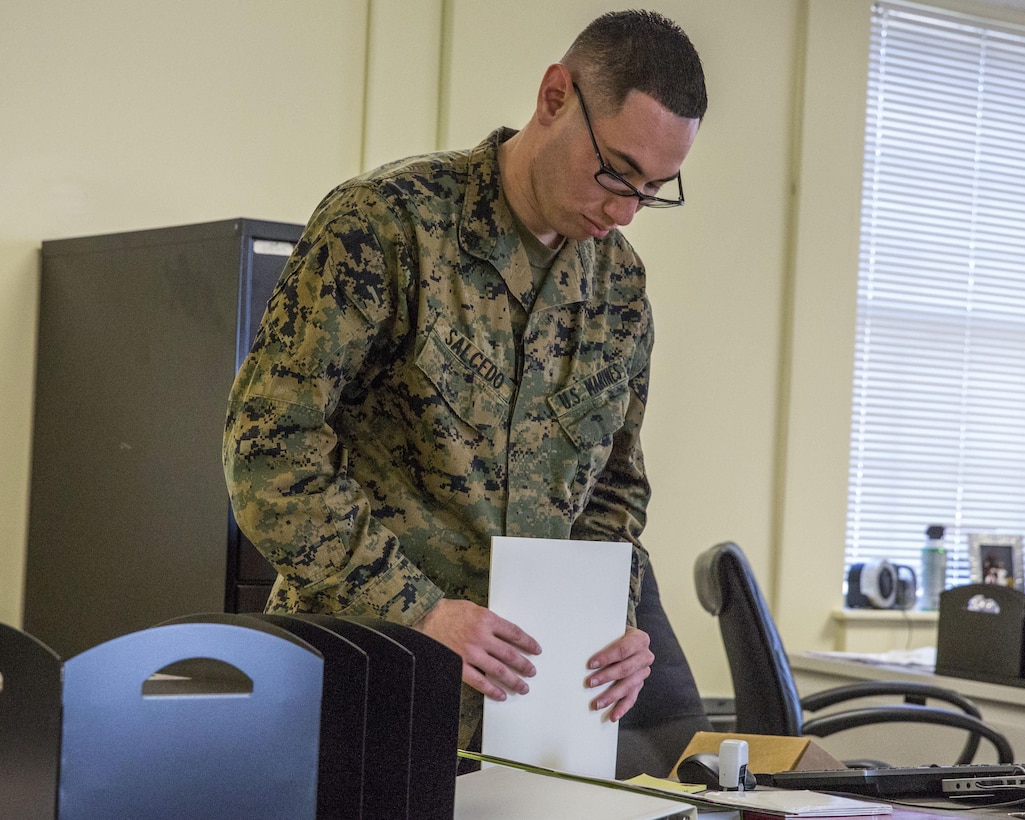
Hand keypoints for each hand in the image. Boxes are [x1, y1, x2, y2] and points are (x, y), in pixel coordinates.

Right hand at [416, 598, 541, 700]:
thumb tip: (504, 634)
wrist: (423, 618)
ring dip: (513, 680)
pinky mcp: (459, 665)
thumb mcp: (472, 608)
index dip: (527, 643)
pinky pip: (479, 681)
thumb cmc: (446, 612)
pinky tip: (501, 694)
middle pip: (510, 654)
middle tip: (532, 671)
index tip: (535, 649)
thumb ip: (489, 621)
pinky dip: (492, 690)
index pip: (514, 633)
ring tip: (523, 686)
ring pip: (498, 670)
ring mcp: (470, 653)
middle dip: (524, 664)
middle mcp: (481, 636)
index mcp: (486, 619)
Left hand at [585, 626, 652, 721]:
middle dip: (606, 677)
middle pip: (625, 669)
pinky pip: (631, 698)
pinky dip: (622, 708)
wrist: (629, 640)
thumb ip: (603, 636)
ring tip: (596, 703)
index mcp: (640, 639)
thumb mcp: (612, 631)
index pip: (623, 649)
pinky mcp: (639, 685)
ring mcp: (643, 672)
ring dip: (611, 696)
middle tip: (589, 683)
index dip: (607, 657)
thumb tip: (579, 644)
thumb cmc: (615, 634)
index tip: (591, 664)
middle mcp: (645, 656)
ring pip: (628, 686)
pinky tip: (613, 716)